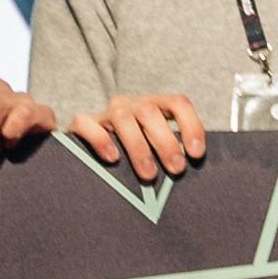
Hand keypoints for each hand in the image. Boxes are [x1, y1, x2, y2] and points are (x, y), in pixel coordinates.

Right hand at [69, 89, 213, 180]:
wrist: (91, 154)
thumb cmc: (133, 157)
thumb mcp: (155, 150)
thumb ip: (169, 155)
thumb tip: (185, 175)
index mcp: (155, 107)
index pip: (178, 103)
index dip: (191, 125)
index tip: (196, 154)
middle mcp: (131, 105)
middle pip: (150, 111)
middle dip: (166, 142)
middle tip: (176, 169)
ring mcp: (106, 113)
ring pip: (122, 117)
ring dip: (139, 147)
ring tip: (149, 174)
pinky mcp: (81, 124)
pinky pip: (86, 124)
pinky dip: (100, 140)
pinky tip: (112, 159)